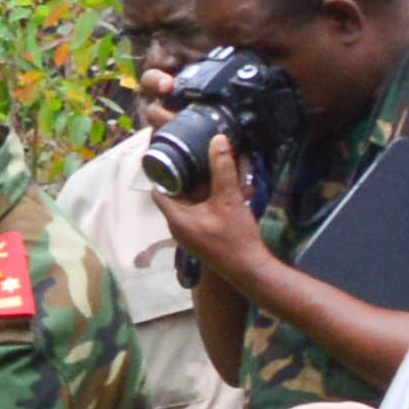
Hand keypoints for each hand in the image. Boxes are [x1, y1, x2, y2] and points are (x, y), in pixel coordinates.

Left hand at [151, 133, 267, 280]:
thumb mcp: (229, 198)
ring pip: (190, 201)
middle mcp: (177, 227)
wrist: (249, 269)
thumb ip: (223, 168)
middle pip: (175, 193)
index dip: (163, 170)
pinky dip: (210, 198)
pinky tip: (229, 188)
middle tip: (195, 153)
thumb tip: (217, 140)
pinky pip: (201, 210)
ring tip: (214, 166)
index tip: (172, 152)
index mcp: (176, 218)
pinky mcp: (201, 235)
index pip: (158, 188)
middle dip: (187, 174)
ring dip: (202, 186)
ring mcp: (189, 233)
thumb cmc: (235, 238)